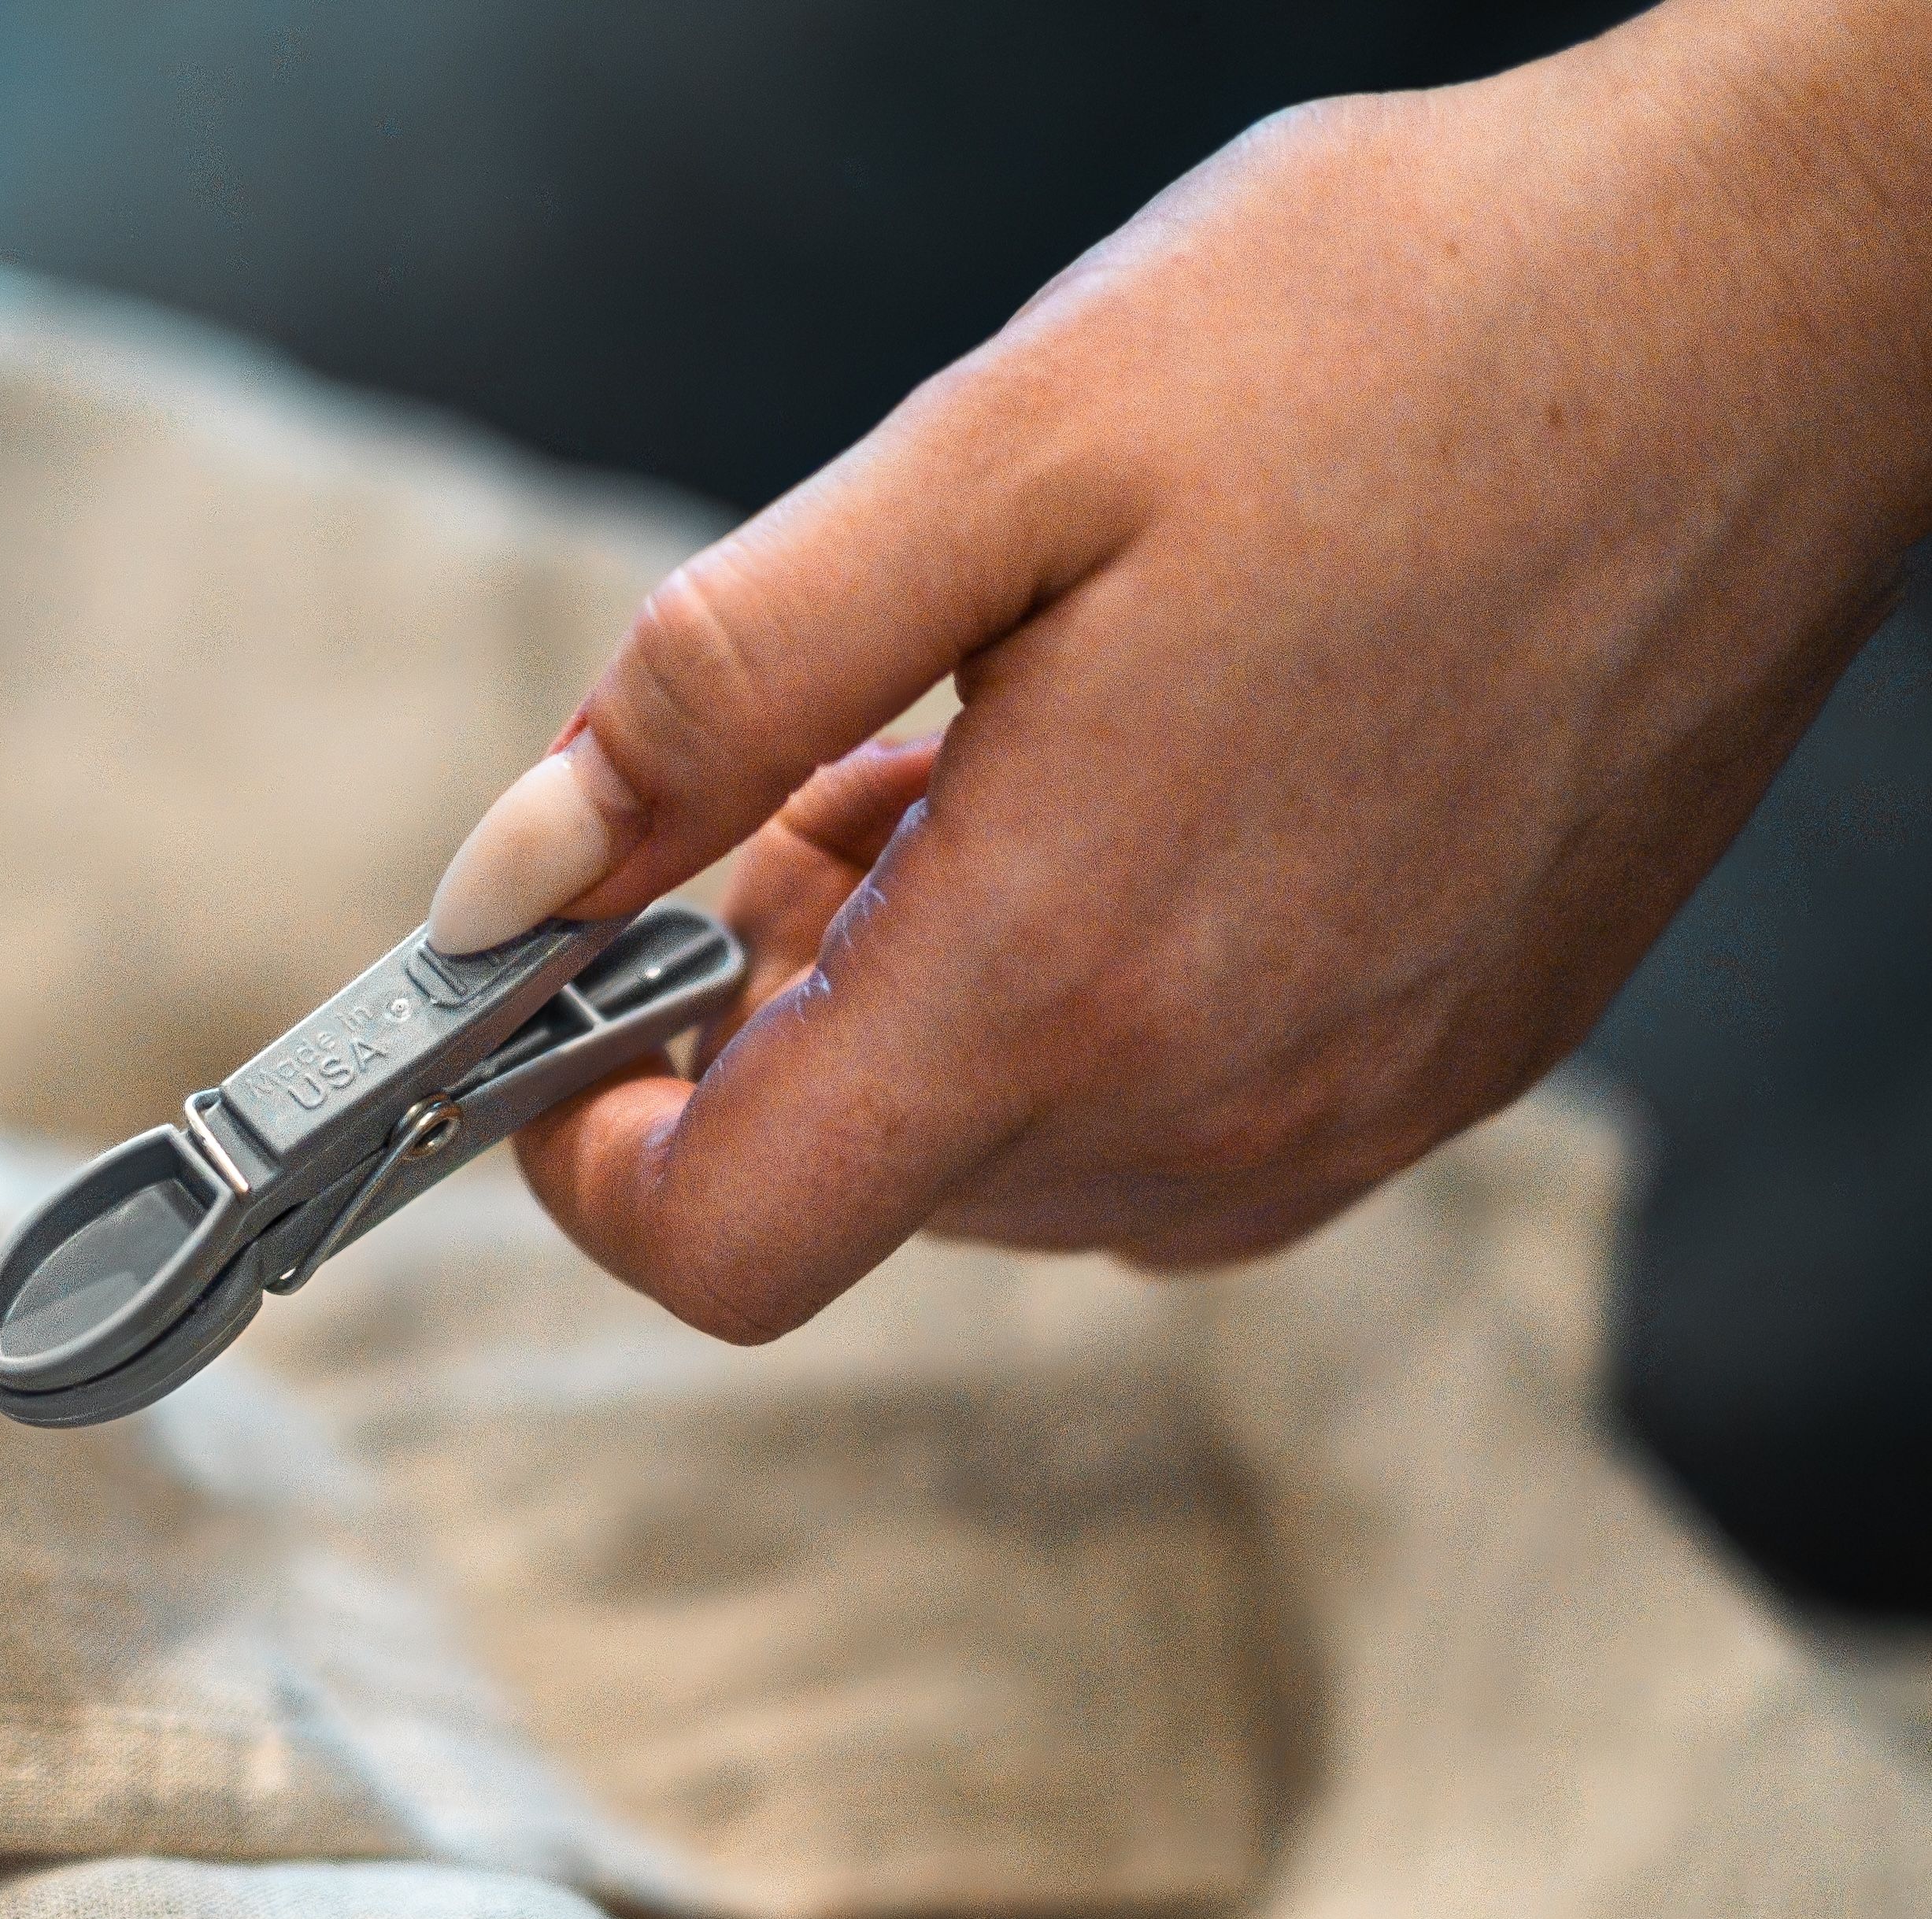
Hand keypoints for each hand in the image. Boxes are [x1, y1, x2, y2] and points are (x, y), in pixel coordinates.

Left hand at [430, 0, 1931, 1341]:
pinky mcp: (1440, 1077)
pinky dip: (1081, 1006)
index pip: (728, 1244)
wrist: (1776, 313)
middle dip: (774, 1006)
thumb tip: (505, 882)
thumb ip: (708, 698)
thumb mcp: (985, 461)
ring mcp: (1344, 1113)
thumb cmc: (1397, 334)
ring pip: (1005, 1158)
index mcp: (1067, 971)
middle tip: (845, 761)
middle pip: (856, 1183)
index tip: (568, 1008)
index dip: (591, 1155)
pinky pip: (1164, 1127)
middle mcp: (1213, 1104)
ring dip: (931, 994)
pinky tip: (1145, 802)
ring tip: (1012, 746)